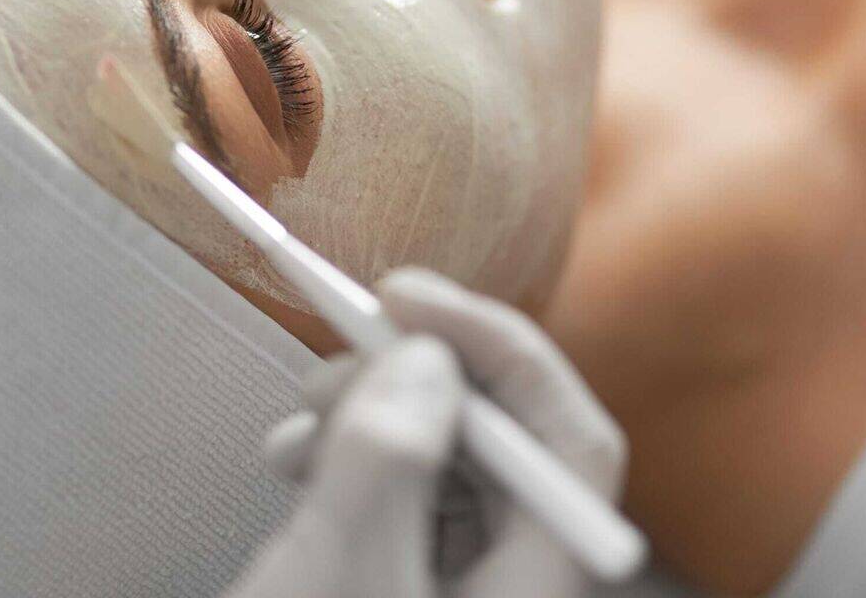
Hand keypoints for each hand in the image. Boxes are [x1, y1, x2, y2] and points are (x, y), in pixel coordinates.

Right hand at [226, 268, 626, 597]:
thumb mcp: (338, 568)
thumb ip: (389, 453)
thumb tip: (429, 357)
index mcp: (537, 591)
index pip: (571, 438)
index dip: (503, 349)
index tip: (406, 297)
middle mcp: (516, 589)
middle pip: (506, 442)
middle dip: (416, 380)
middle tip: (333, 354)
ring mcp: (465, 594)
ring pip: (447, 463)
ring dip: (370, 417)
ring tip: (295, 423)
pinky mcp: (411, 591)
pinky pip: (404, 499)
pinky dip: (351, 461)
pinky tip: (294, 462)